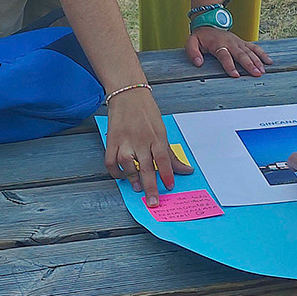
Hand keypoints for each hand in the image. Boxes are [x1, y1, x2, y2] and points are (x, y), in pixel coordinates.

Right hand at [104, 87, 189, 206]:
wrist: (128, 94)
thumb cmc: (147, 112)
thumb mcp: (162, 130)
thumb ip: (171, 154)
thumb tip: (185, 170)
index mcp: (156, 136)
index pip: (163, 158)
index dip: (167, 173)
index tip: (169, 186)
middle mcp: (141, 139)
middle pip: (146, 166)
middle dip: (150, 186)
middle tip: (153, 202)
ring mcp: (125, 140)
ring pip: (127, 163)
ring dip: (132, 178)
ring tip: (137, 187)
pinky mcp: (111, 140)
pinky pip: (110, 160)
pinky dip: (115, 171)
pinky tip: (121, 176)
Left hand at [187, 25, 271, 77]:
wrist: (209, 23)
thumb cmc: (201, 36)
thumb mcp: (191, 42)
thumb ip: (193, 53)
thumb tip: (199, 63)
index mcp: (218, 44)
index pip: (225, 56)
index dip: (230, 65)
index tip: (235, 75)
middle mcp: (230, 43)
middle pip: (241, 54)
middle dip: (249, 64)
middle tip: (256, 74)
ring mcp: (238, 42)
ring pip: (250, 52)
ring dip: (257, 61)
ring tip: (262, 71)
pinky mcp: (243, 42)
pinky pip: (254, 47)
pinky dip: (262, 54)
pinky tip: (269, 61)